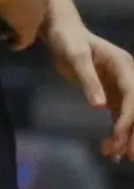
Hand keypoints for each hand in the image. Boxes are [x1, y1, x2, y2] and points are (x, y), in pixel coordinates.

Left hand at [43, 19, 133, 161]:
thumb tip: (99, 105)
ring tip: (114, 156)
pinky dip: (117, 133)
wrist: (61, 32)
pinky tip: (112, 150)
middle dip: (133, 132)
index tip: (120, 134)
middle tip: (127, 155)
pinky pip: (119, 116)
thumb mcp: (75, 56)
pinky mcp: (112, 95)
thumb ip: (88, 80)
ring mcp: (121, 87)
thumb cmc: (68, 40)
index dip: (130, 116)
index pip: (133, 95)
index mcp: (124, 66)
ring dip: (125, 136)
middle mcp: (128, 78)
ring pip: (130, 116)